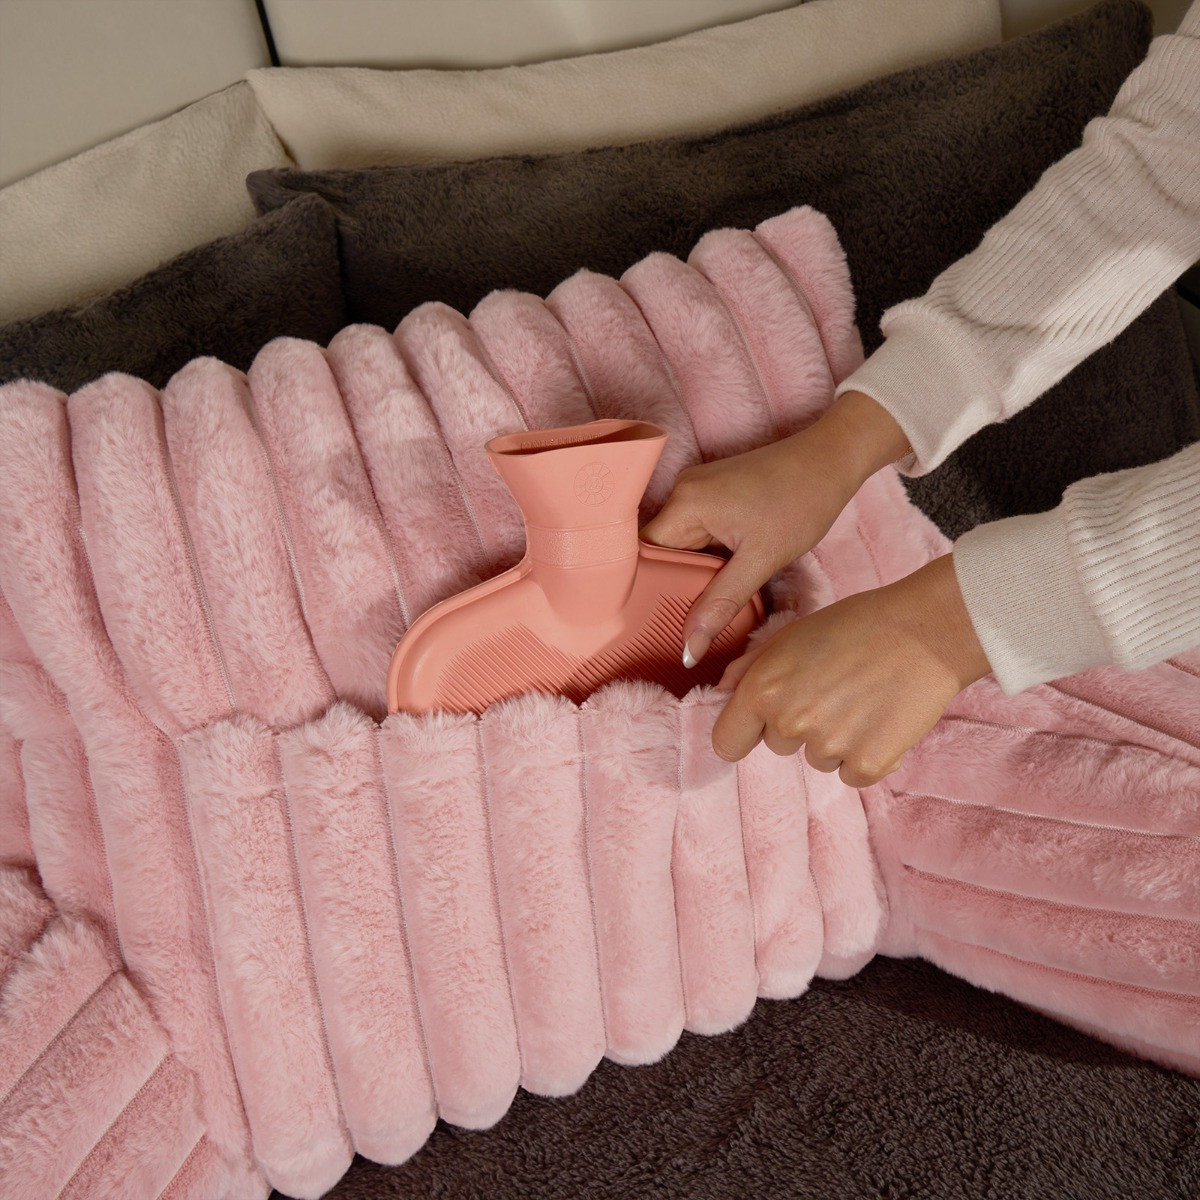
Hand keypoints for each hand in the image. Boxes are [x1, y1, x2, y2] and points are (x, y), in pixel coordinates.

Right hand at [640, 390, 909, 665]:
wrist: (832, 459)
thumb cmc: (802, 501)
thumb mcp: (762, 561)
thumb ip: (721, 604)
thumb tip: (690, 648)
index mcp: (685, 504)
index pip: (646, 558)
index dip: (649, 591)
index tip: (655, 622)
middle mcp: (681, 491)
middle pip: (661, 553)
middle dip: (675, 585)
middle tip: (689, 620)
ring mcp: (696, 490)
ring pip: (680, 546)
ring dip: (694, 572)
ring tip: (713, 596)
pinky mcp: (711, 493)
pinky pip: (695, 534)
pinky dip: (707, 557)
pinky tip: (726, 571)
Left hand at [711, 554, 990, 784]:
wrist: (925, 630)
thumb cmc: (856, 625)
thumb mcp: (791, 635)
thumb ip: (749, 667)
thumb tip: (721, 692)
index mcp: (762, 689)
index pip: (727, 742)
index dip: (743, 733)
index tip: (759, 726)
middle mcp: (790, 721)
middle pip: (777, 746)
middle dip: (798, 724)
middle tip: (832, 688)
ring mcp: (830, 746)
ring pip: (817, 759)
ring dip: (835, 739)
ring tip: (862, 697)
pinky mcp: (869, 763)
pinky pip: (853, 774)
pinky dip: (867, 755)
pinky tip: (882, 718)